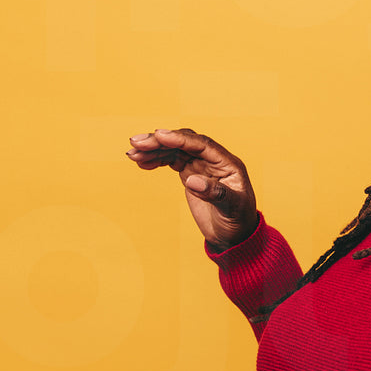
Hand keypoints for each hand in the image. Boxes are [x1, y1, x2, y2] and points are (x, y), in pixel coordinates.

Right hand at [126, 128, 258, 247]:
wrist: (234, 235)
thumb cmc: (238, 220)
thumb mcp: (232, 208)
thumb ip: (215, 193)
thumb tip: (191, 180)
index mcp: (227, 163)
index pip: (202, 145)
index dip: (180, 139)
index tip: (158, 135)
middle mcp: (214, 160)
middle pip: (185, 143)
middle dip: (160, 141)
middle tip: (136, 143)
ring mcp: (201, 166)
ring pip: (175, 150)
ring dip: (153, 149)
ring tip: (132, 154)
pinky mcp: (191, 173)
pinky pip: (171, 160)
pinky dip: (156, 159)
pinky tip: (141, 162)